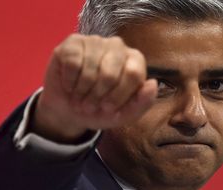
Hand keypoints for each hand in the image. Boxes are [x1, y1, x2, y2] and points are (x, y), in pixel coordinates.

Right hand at [32, 34, 157, 142]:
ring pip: (89, 67)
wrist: (70, 110)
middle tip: (90, 106)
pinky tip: (70, 85)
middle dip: (97, 96)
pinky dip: (69, 81)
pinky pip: (72, 62)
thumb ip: (143, 102)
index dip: (118, 97)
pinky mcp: (73, 42)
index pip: (133, 74)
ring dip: (82, 91)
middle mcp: (117, 46)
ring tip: (79, 98)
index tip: (108, 108)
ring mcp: (95, 41)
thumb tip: (153, 84)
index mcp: (135, 60)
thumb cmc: (101, 111)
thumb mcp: (124, 115)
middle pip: (110, 73)